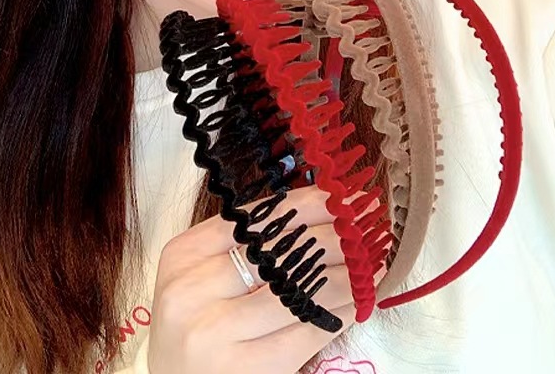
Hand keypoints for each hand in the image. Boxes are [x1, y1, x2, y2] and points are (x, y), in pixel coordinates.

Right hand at [147, 184, 363, 373]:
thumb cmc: (197, 325)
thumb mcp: (203, 277)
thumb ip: (244, 245)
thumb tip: (320, 209)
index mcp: (183, 255)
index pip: (257, 218)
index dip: (307, 205)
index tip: (343, 197)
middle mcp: (193, 290)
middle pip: (281, 251)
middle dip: (334, 236)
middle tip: (367, 226)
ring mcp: (216, 333)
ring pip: (300, 291)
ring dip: (346, 274)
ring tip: (372, 262)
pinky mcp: (245, 370)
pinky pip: (306, 331)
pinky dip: (340, 313)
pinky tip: (359, 300)